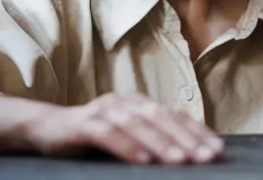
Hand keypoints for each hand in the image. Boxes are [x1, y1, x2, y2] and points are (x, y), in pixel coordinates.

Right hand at [24, 93, 223, 164]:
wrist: (46, 128)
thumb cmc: (92, 137)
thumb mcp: (125, 137)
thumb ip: (151, 140)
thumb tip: (188, 155)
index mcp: (137, 104)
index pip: (173, 116)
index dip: (197, 131)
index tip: (217, 149)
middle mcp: (123, 102)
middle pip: (159, 118)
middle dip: (185, 138)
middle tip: (205, 156)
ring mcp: (102, 110)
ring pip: (136, 124)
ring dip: (160, 142)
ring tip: (179, 160)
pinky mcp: (82, 124)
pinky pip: (107, 133)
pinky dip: (126, 146)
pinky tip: (141, 160)